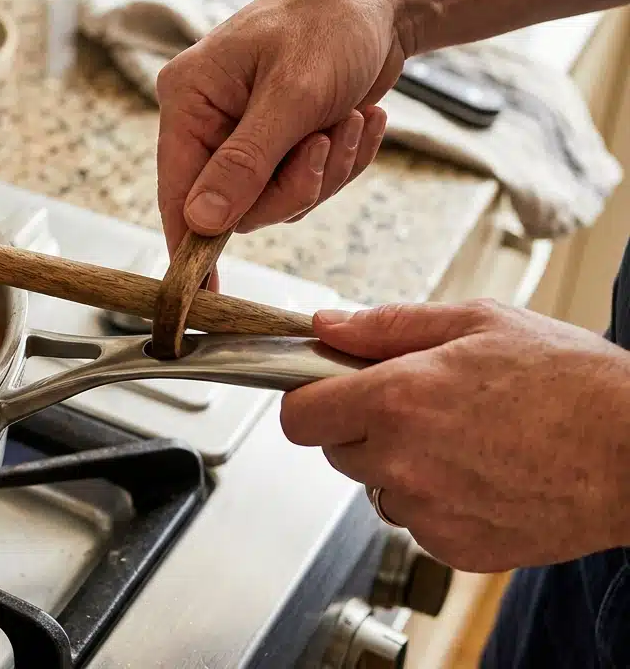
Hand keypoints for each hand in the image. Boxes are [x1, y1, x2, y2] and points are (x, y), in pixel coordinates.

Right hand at [156, 0, 408, 264]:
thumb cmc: (332, 20)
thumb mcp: (293, 92)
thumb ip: (245, 163)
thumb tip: (203, 222)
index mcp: (190, 101)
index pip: (177, 192)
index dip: (192, 245)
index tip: (205, 296)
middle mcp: (209, 123)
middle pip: (236, 206)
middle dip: (293, 184)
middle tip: (324, 142)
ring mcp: (247, 137)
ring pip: (278, 201)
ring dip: (326, 169)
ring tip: (349, 116)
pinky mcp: (284, 144)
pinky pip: (308, 186)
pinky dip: (342, 161)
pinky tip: (362, 118)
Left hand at [282, 299, 629, 572]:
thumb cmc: (572, 383)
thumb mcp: (478, 322)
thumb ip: (387, 326)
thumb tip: (328, 327)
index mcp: (396, 399)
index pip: (299, 416)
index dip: (311, 399)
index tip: (329, 391)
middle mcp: (401, 461)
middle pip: (336, 451)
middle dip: (364, 428)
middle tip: (421, 406)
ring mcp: (426, 512)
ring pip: (379, 489)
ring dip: (402, 467)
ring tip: (468, 440)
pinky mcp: (453, 548)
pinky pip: (418, 523)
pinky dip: (439, 503)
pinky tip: (485, 474)